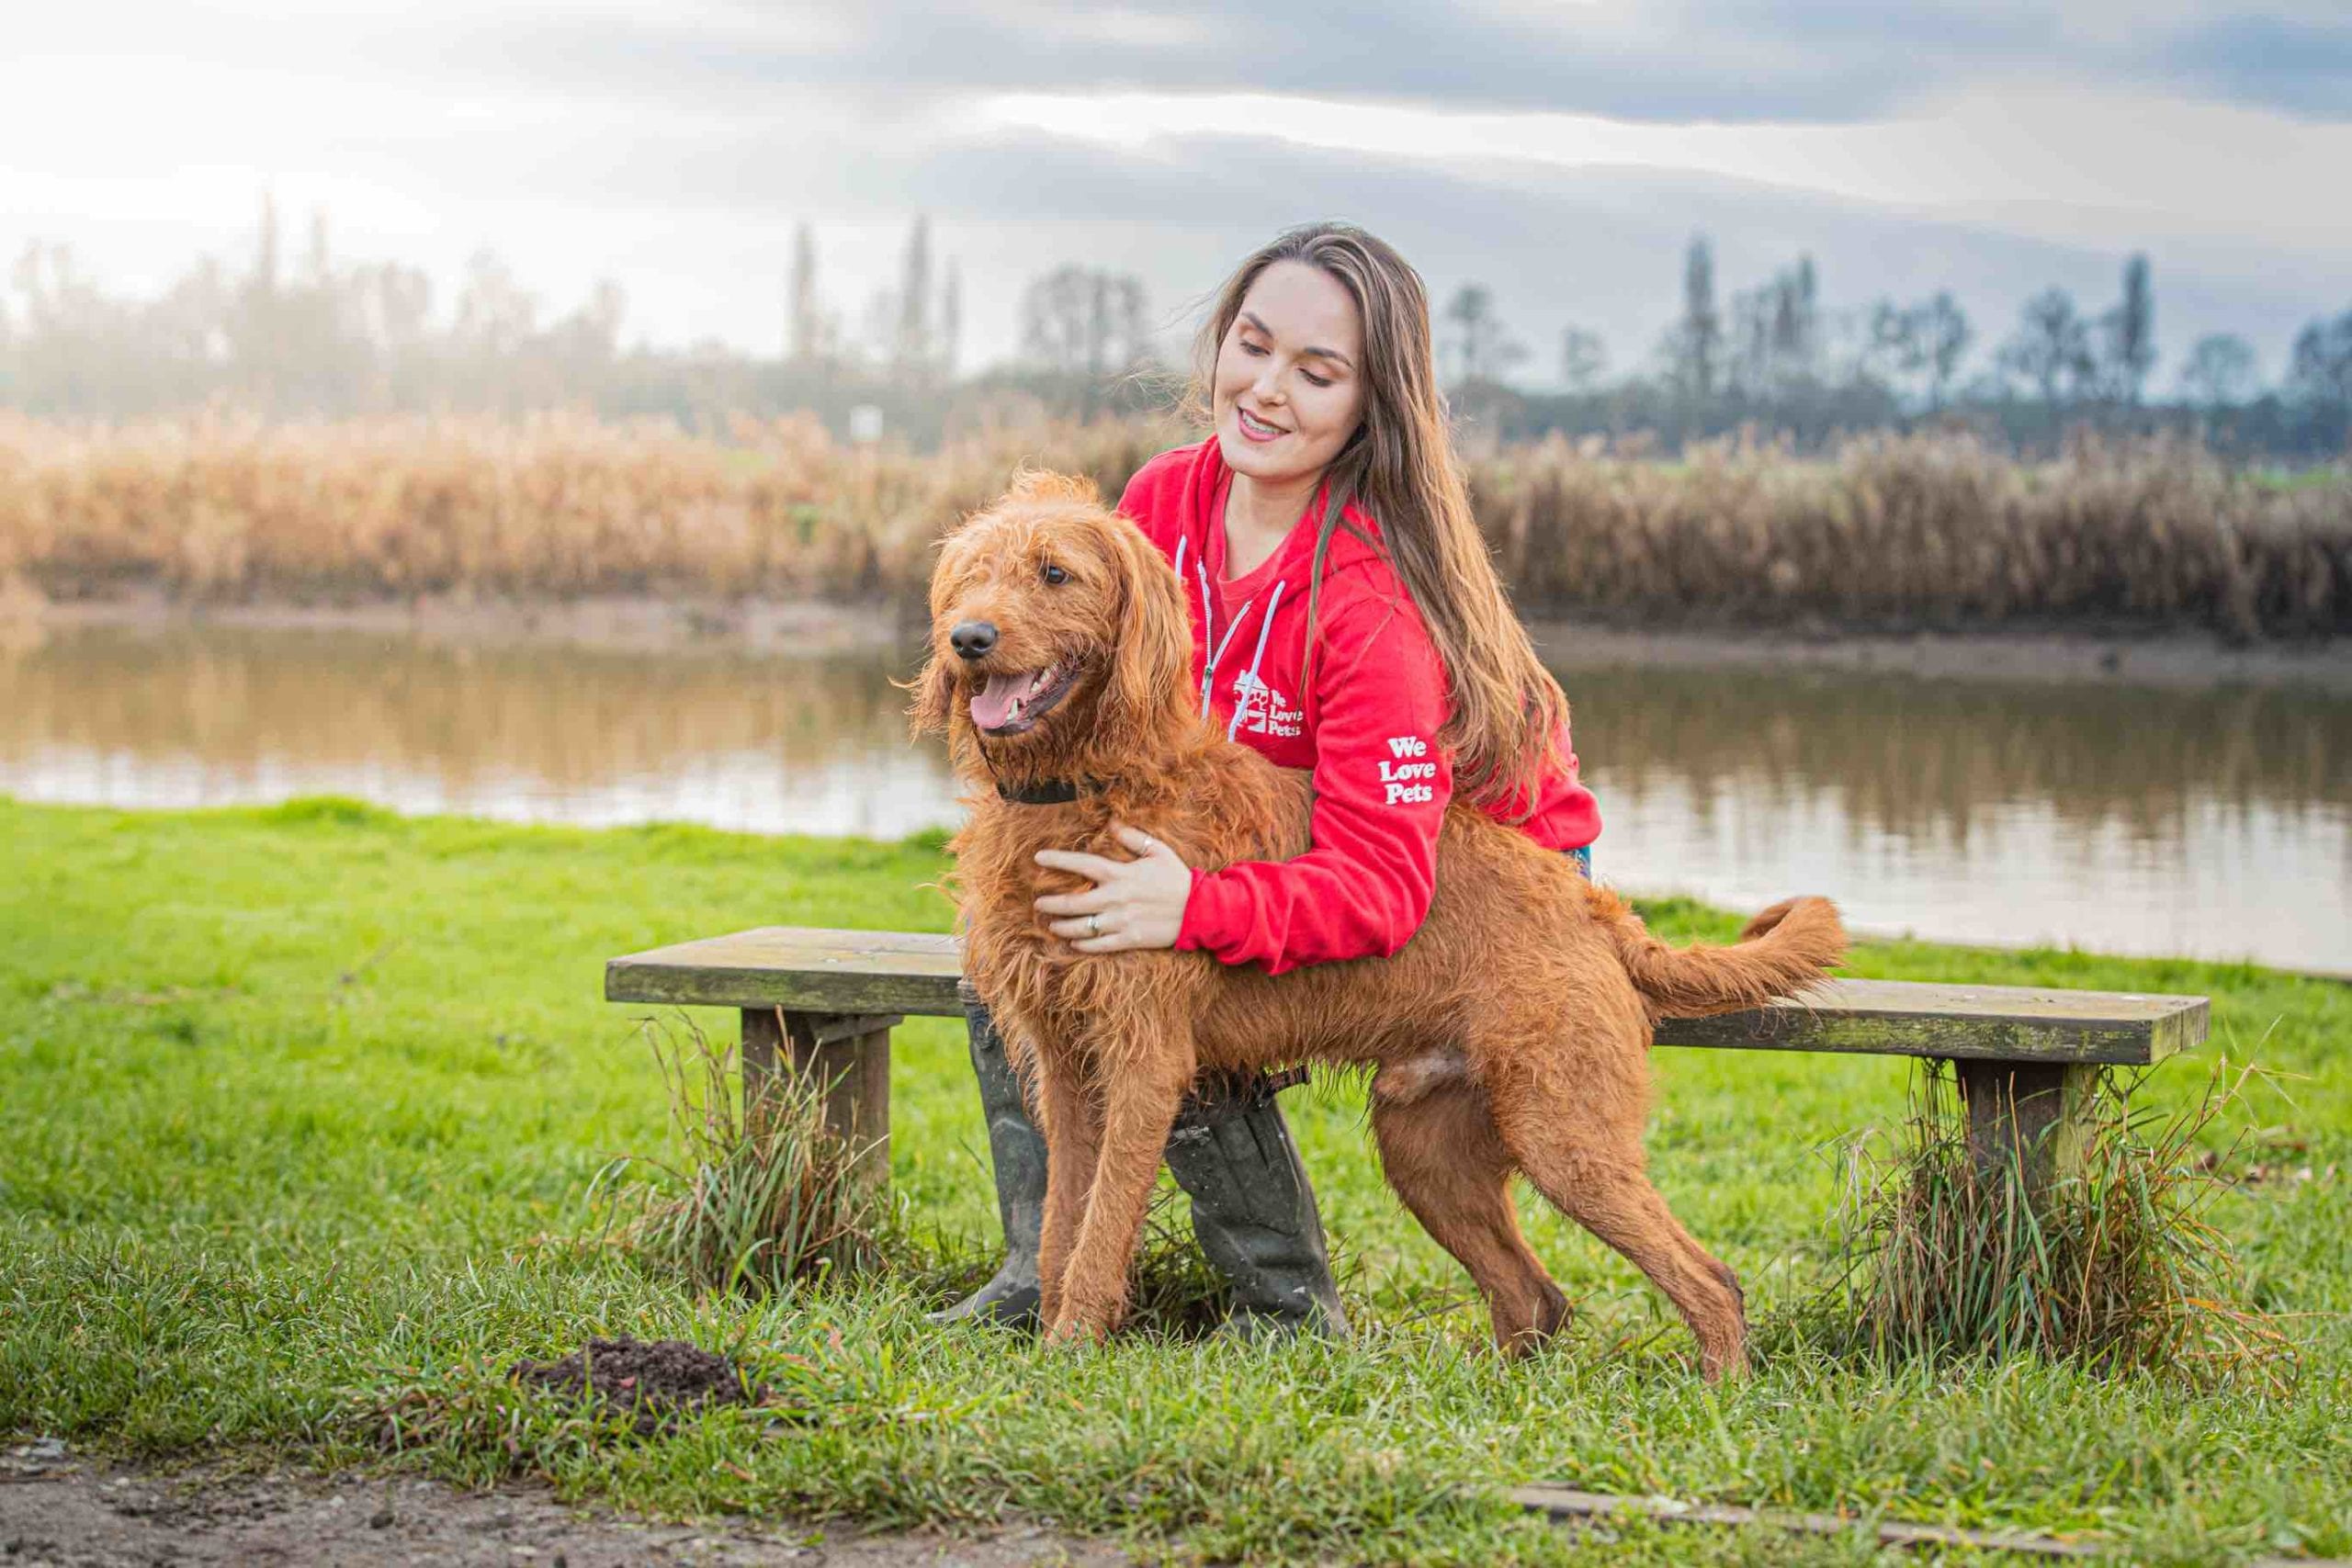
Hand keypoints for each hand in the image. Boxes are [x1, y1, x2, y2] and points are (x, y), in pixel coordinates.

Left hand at [1033, 824, 1191, 953]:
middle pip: (1072, 902)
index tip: (1038, 858)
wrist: (1199, 910)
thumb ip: (1132, 838)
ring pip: (1081, 927)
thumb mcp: (1158, 851)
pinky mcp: (1129, 940)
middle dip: (1050, 903)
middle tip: (1038, 903)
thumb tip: (1112, 824)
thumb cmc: (1177, 878)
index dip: (1058, 860)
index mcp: (1120, 874)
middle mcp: (1115, 898)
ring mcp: (1120, 922)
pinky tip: (1073, 943)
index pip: (1082, 864)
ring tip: (1051, 925)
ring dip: (1061, 926)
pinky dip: (1082, 945)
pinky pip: (1098, 945)